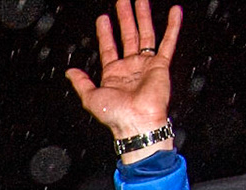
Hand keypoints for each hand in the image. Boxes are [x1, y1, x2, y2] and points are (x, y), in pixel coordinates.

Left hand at [64, 0, 181, 148]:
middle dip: (124, 17)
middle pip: (127, 35)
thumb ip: (81, 82)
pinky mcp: (161, 65)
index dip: (105, 33)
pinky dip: (173, 26)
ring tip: (141, 0)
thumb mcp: (90, 97)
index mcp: (113, 74)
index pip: (109, 47)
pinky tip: (175, 12)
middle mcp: (130, 67)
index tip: (103, 18)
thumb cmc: (115, 114)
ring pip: (145, 34)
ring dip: (143, 16)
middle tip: (122, 1)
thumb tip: (70, 72)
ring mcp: (146, 64)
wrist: (136, 122)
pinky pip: (168, 42)